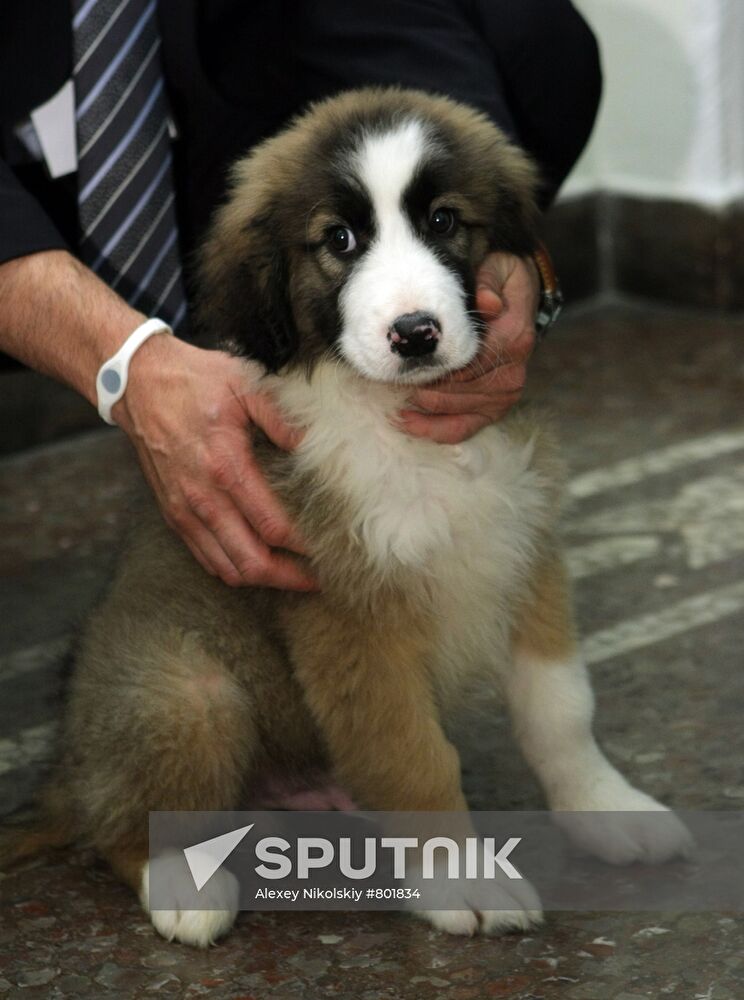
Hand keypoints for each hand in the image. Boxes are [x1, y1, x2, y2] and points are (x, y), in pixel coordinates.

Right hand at [117, 335, 316, 590]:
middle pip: (251, 561)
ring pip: (227, 568)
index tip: (328, 549)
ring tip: (294, 577)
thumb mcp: (245, 383)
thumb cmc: (195, 380)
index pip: (271, 526)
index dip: (303, 546)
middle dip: (288, 577)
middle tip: (319, 579)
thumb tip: (315, 443)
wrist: (137, 382)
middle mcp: (202, 497)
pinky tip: (258, 565)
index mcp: (225, 466)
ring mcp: (184, 510)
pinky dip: (234, 570)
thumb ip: (282, 417)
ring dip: (262, 579)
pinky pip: (206, 558)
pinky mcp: (173, 514)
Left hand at [397, 252, 539, 443]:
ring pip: (457, 411)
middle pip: (459, 390)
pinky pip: (465, 427)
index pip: (469, 360)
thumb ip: (490, 281)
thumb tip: (487, 304)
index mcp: (514, 338)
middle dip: (424, 387)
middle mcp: (512, 371)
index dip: (437, 365)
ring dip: (424, 411)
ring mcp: (505, 393)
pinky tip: (408, 424)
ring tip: (393, 404)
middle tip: (391, 383)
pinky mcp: (496, 407)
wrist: (519, 299)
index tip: (406, 362)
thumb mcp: (499, 267)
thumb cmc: (501, 282)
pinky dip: (436, 430)